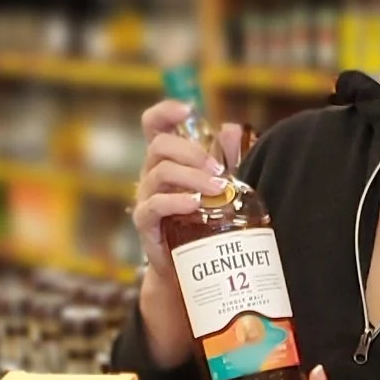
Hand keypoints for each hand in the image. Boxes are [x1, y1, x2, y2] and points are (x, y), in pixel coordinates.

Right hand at [133, 98, 245, 367]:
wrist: (188, 269)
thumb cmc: (204, 221)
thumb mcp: (219, 186)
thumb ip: (227, 157)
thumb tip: (233, 128)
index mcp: (166, 160)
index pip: (153, 125)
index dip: (165, 112)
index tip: (188, 110)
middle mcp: (151, 175)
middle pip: (159, 145)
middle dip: (192, 151)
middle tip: (220, 168)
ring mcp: (146, 199)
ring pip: (159, 172)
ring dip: (191, 176)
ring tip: (219, 187)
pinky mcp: (146, 225)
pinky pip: (153, 206)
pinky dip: (175, 202)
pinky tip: (195, 204)